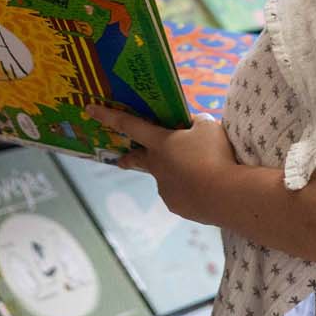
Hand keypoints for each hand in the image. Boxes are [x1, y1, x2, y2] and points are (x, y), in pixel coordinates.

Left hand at [86, 106, 238, 223]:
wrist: (226, 195)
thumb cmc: (214, 155)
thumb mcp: (208, 127)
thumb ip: (196, 123)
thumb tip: (193, 127)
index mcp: (160, 143)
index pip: (130, 125)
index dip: (109, 116)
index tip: (89, 109)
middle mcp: (157, 166)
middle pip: (137, 160)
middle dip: (128, 159)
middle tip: (122, 161)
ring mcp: (165, 189)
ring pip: (166, 177)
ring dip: (176, 173)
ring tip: (202, 172)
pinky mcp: (177, 206)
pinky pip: (182, 194)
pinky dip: (190, 189)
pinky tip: (206, 188)